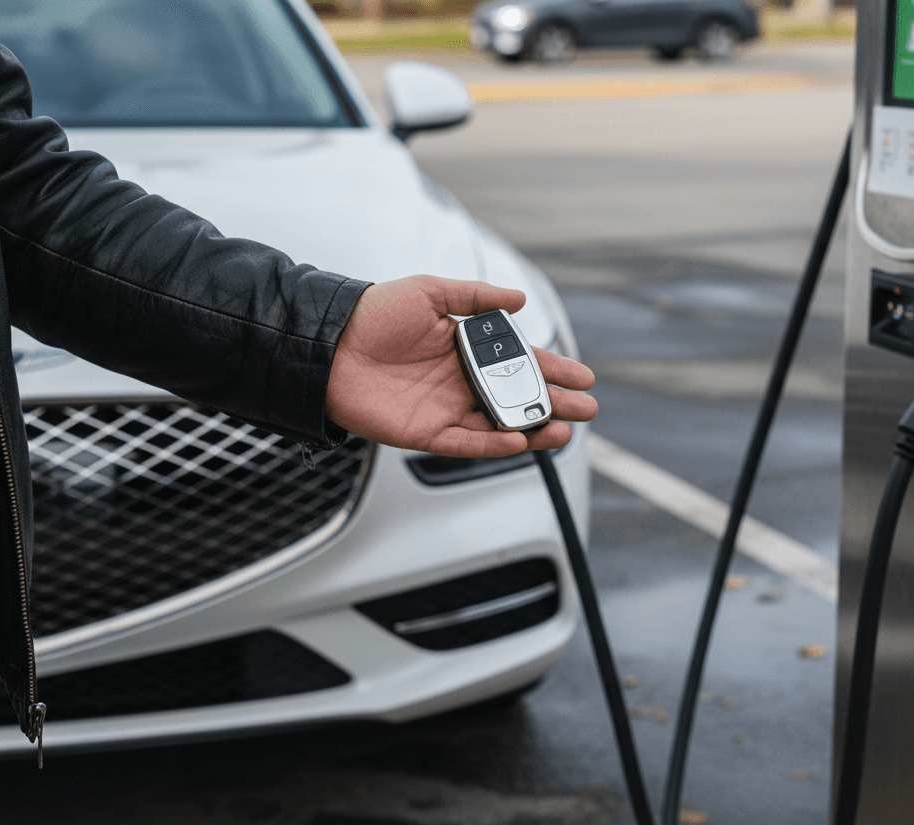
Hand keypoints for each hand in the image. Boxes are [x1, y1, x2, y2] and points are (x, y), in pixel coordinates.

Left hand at [326, 275, 597, 457]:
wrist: (326, 344)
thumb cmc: (372, 314)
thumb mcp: (428, 291)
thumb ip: (474, 297)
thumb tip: (520, 300)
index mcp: (464, 348)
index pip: (518, 362)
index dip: (552, 369)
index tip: (583, 375)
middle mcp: (459, 381)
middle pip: (517, 398)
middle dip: (554, 403)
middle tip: (587, 408)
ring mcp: (445, 409)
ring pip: (499, 426)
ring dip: (533, 430)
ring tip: (564, 430)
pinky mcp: (425, 433)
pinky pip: (466, 443)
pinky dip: (493, 444)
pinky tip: (520, 441)